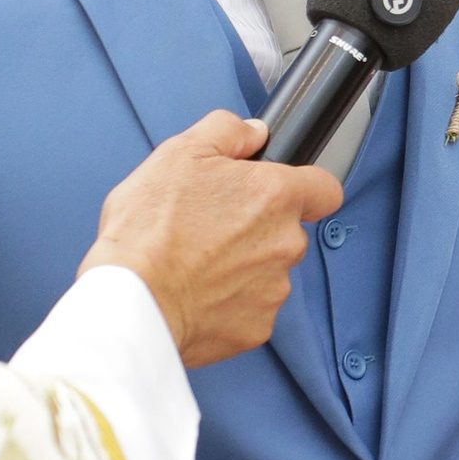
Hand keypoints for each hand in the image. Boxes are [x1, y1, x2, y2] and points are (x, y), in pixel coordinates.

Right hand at [81, 111, 339, 366]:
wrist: (133, 301)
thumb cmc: (150, 230)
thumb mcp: (179, 153)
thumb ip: (226, 132)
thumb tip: (252, 133)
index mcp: (275, 196)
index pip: (325, 189)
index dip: (305, 187)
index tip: (281, 191)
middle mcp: (285, 244)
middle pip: (287, 231)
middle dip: (257, 228)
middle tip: (210, 226)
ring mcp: (273, 290)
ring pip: (268, 272)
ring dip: (241, 267)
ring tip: (195, 262)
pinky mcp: (255, 328)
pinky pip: (250, 309)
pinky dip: (228, 303)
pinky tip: (195, 292)